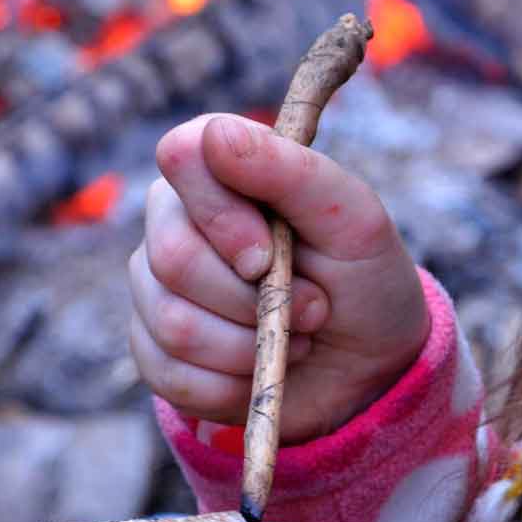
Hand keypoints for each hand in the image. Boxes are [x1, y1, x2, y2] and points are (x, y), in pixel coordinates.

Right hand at [130, 112, 428, 444]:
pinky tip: (262, 370)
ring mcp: (154, 289)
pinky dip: (233, 385)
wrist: (368, 369)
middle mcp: (172, 223)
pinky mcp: (153, 353)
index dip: (224, 214)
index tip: (271, 253)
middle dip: (254, 298)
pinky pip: (172, 376)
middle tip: (311, 306)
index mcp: (216, 171)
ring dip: (252, 346)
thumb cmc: (362, 280)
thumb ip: (288, 171)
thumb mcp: (352, 220)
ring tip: (294, 338)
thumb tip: (213, 136)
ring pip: (174, 323)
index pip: (180, 158)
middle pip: (172, 256)